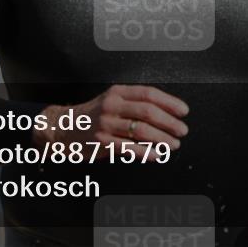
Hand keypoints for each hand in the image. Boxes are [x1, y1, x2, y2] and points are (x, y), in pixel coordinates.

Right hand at [32, 84, 188, 160]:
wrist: (63, 127)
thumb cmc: (93, 115)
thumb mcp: (111, 100)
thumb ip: (134, 103)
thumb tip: (166, 113)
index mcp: (117, 92)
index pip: (148, 93)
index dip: (169, 102)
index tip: (183, 111)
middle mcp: (112, 105)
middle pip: (148, 112)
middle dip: (170, 122)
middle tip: (182, 130)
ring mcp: (106, 123)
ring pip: (141, 130)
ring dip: (162, 139)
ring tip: (173, 144)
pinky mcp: (101, 141)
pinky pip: (129, 148)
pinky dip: (146, 152)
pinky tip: (156, 155)